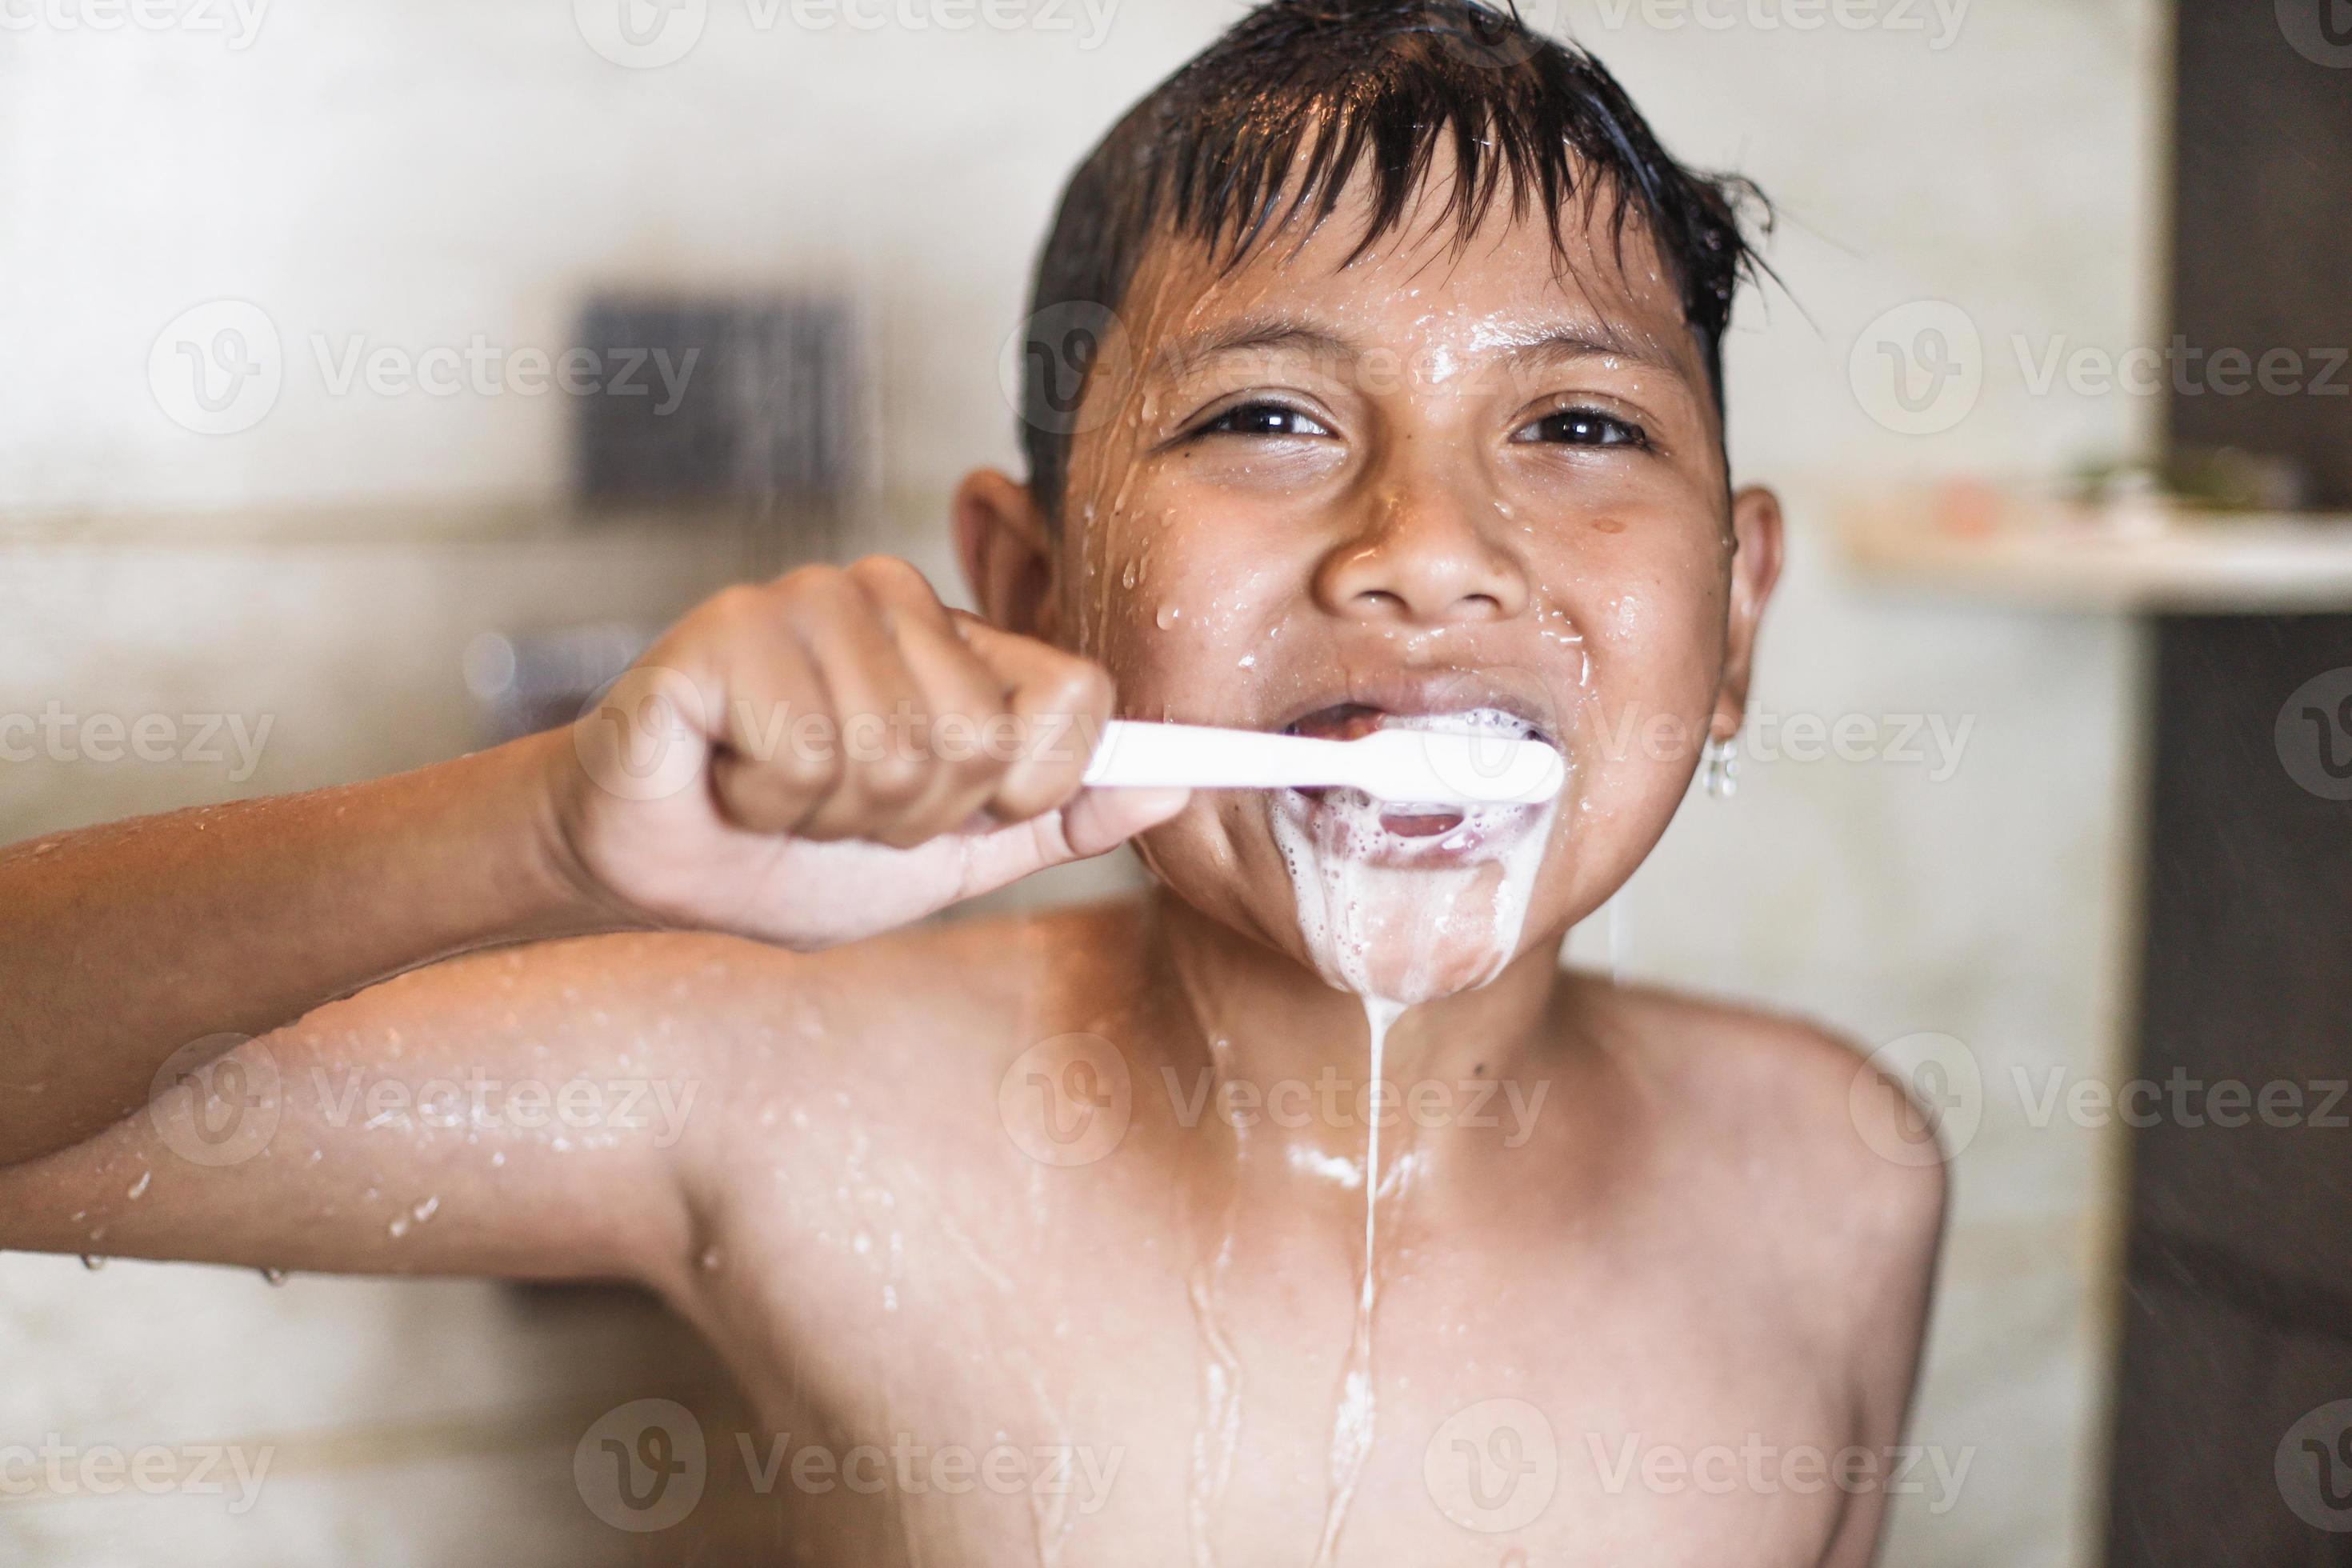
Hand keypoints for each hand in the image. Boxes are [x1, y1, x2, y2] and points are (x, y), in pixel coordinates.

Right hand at [543, 556, 1186, 949]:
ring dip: (829, 817)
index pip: (1079, 699)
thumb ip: (1062, 817)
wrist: (658, 864)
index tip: (961, 812)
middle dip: (906, 820)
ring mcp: (812, 601)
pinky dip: (765, 802)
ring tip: (776, 793)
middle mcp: (895, 598)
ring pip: (892, 750)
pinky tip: (730, 777)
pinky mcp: (730, 626)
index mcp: (963, 645)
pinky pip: (804, 749)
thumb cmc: (796, 854)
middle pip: (981, 742)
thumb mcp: (955, 855)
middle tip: (837, 810)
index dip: (1030, 787)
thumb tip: (1183, 787)